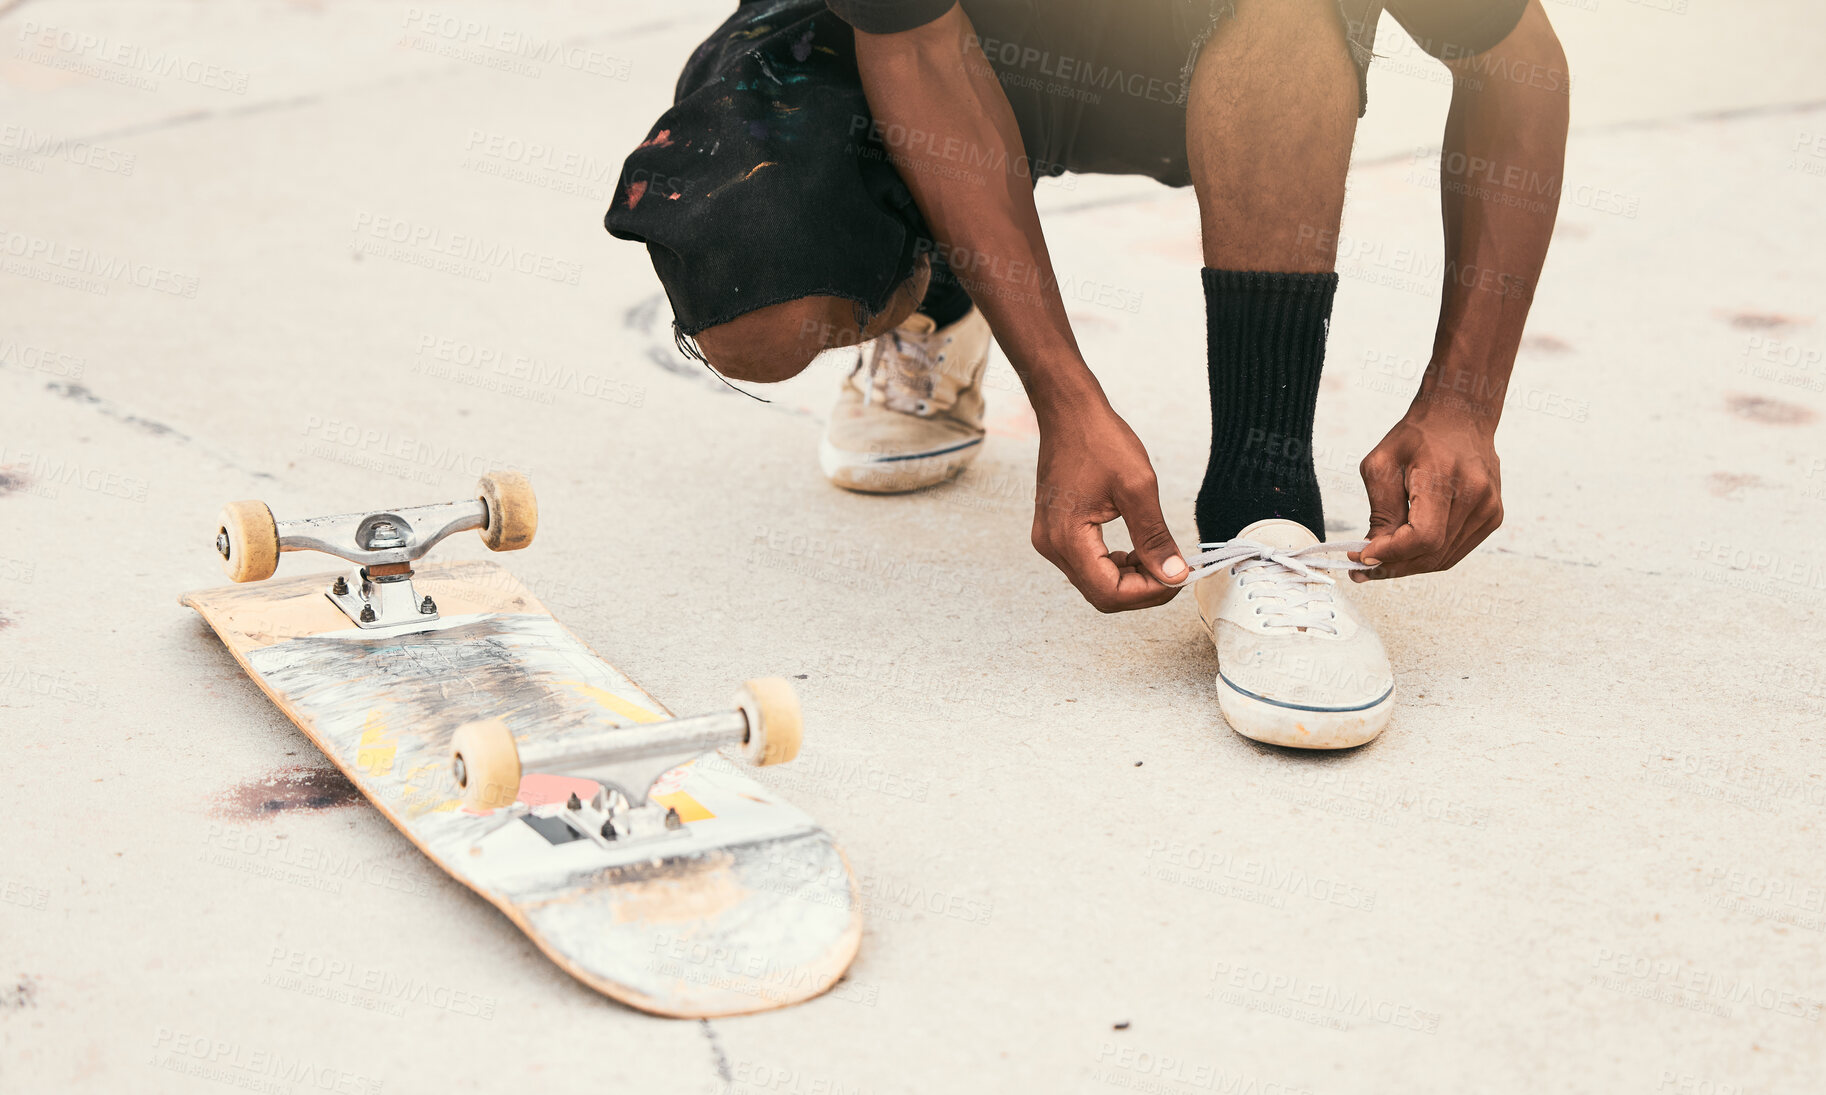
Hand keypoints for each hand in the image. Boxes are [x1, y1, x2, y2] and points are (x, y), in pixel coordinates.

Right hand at [1030, 398, 1186, 610]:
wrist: (1068, 412)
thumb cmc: (1099, 440)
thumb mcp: (1138, 487)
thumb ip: (1155, 537)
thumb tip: (1174, 574)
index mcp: (1068, 537)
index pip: (1109, 592)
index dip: (1148, 592)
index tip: (1178, 576)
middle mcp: (1052, 546)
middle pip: (1101, 594)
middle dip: (1142, 589)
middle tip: (1174, 570)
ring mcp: (1050, 540)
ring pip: (1094, 583)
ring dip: (1130, 579)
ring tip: (1160, 558)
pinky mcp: (1055, 532)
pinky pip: (1086, 565)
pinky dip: (1115, 566)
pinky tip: (1137, 550)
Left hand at [1352, 411, 1503, 581]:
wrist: (1460, 416)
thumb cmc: (1416, 437)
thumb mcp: (1382, 465)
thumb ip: (1380, 512)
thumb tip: (1373, 554)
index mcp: (1446, 476)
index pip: (1423, 536)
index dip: (1391, 554)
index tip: (1361, 557)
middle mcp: (1476, 495)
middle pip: (1431, 554)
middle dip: (1393, 566)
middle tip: (1361, 569)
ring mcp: (1489, 508)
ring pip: (1443, 559)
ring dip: (1408, 565)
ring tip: (1380, 559)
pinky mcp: (1493, 517)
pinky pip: (1454, 551)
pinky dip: (1427, 556)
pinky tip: (1407, 547)